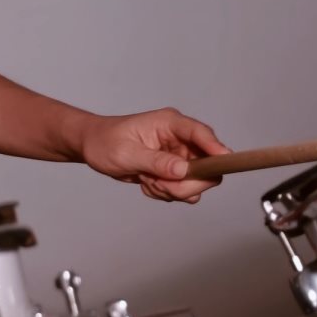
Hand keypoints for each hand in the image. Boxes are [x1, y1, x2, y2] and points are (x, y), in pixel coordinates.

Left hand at [79, 107, 227, 203]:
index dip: (216, 148)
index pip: (201, 134)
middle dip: (185, 182)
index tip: (225, 162)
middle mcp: (180, 139)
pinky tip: (147, 184)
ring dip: (173, 190)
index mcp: (170, 123)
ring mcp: (179, 155)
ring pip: (196, 182)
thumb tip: (183, 170)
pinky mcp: (174, 170)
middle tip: (159, 184)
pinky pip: (183, 190)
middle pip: (207, 165)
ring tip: (148, 181)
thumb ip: (156, 162)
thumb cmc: (105, 142)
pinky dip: (166, 193)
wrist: (92, 147)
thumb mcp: (127, 153)